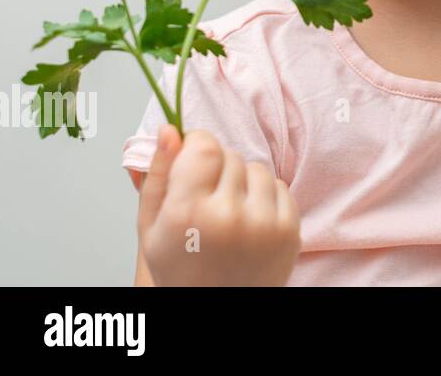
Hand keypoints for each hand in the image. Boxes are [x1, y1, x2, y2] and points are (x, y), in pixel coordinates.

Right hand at [137, 125, 299, 285]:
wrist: (216, 310)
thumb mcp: (151, 226)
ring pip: (257, 168)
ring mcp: (264, 224)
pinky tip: (248, 223)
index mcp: (188, 214)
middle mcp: (229, 217)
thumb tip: (169, 131)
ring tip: (227, 213)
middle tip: (206, 198)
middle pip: (230, 155)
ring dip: (242, 182)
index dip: (197, 144)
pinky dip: (264, 198)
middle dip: (217, 168)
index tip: (193, 157)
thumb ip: (157, 175)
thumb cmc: (181, 269)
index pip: (205, 147)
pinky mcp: (290, 231)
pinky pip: (279, 187)